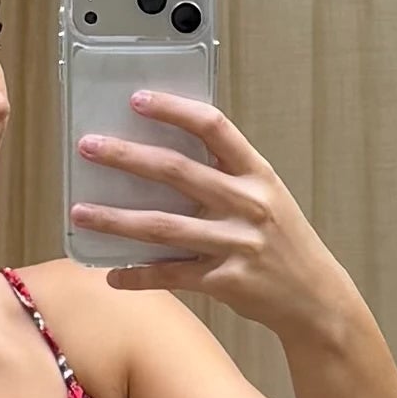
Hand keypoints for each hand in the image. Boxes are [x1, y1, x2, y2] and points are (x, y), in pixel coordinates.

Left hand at [70, 89, 344, 335]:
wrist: (316, 298)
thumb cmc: (283, 242)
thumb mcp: (267, 197)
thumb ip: (227, 176)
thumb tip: (165, 155)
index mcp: (258, 175)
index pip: (214, 128)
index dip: (174, 110)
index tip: (138, 99)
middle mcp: (248, 204)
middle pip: (177, 172)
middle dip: (127, 156)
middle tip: (88, 146)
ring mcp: (236, 243)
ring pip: (163, 226)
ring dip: (116, 218)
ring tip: (80, 211)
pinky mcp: (225, 281)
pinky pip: (171, 275)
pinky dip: (138, 275)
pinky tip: (110, 273)